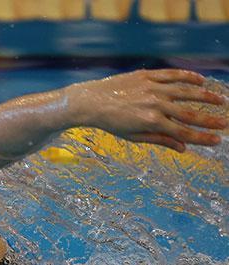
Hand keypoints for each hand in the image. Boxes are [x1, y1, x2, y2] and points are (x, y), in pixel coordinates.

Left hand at [65, 69, 226, 151]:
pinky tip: (200, 80)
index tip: (217, 140)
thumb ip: (159, 140)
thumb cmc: (111, 122)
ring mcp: (152, 88)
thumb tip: (183, 148)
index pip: (183, 132)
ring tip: (220, 100)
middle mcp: (155, 104)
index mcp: (152, 122)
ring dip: (205, 96)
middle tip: (225, 123)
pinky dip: (188, 77)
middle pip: (189, 113)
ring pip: (185, 91)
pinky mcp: (147, 75)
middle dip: (210, 119)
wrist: (90, 102)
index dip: (202, 137)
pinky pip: (172, 74)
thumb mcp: (133, 136)